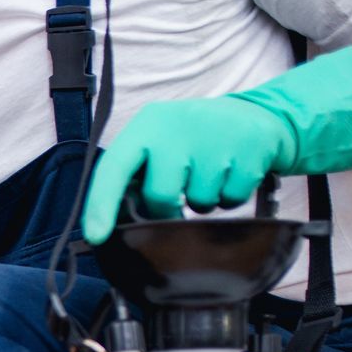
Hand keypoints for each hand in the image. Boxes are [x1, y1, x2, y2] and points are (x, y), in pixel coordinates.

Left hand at [84, 47, 351, 244]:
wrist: (256, 116)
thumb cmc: (194, 141)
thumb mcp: (158, 144)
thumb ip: (135, 176)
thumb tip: (110, 223)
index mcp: (147, 126)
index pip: (114, 168)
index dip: (100, 205)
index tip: (95, 236)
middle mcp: (177, 127)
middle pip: (160, 195)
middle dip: (167, 209)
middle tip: (179, 193)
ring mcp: (216, 137)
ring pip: (200, 202)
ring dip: (203, 201)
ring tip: (210, 174)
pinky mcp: (250, 149)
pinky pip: (231, 199)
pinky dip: (230, 197)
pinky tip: (231, 173)